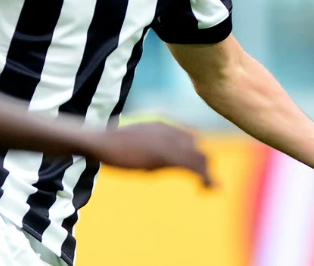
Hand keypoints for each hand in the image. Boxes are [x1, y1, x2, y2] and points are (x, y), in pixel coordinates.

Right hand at [89, 123, 213, 188]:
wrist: (100, 140)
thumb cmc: (111, 142)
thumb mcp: (134, 141)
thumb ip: (148, 147)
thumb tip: (152, 160)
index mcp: (163, 125)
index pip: (190, 138)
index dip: (197, 154)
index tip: (199, 170)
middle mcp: (170, 130)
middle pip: (198, 148)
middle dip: (205, 165)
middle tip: (207, 184)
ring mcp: (169, 142)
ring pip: (199, 157)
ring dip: (208, 173)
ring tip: (212, 187)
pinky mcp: (166, 156)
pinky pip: (193, 166)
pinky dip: (206, 177)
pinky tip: (209, 187)